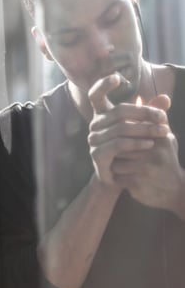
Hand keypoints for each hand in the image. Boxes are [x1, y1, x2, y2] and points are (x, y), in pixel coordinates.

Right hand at [87, 74, 167, 189]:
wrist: (120, 176)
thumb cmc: (130, 149)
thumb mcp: (142, 128)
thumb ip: (150, 114)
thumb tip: (165, 98)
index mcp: (102, 115)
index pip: (95, 95)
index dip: (103, 85)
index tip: (118, 77)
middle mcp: (94, 125)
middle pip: (118, 112)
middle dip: (144, 113)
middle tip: (164, 118)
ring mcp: (94, 140)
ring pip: (121, 129)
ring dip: (145, 130)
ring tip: (164, 132)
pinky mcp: (97, 155)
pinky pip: (117, 145)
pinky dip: (135, 143)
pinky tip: (150, 144)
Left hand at [109, 95, 184, 215]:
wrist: (172, 191)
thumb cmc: (163, 159)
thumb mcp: (164, 137)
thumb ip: (155, 117)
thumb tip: (151, 96)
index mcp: (161, 137)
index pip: (131, 127)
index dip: (122, 132)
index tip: (120, 137)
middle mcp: (155, 151)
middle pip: (120, 143)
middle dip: (117, 150)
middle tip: (119, 154)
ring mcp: (146, 169)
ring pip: (115, 160)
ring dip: (115, 164)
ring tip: (124, 167)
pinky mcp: (138, 183)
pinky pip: (116, 176)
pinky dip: (117, 178)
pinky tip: (125, 179)